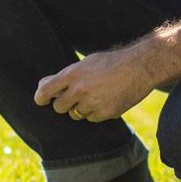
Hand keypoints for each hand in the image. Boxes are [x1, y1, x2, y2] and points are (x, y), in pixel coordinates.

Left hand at [33, 48, 153, 122]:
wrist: (139, 67)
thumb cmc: (111, 62)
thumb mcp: (87, 63)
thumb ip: (69, 75)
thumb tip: (48, 85)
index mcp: (72, 74)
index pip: (46, 90)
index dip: (41, 97)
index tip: (40, 100)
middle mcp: (79, 90)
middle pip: (59, 107)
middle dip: (64, 104)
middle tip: (74, 97)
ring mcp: (92, 103)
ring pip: (75, 114)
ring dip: (81, 108)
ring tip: (96, 95)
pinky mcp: (104, 114)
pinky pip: (91, 119)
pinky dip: (96, 113)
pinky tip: (106, 100)